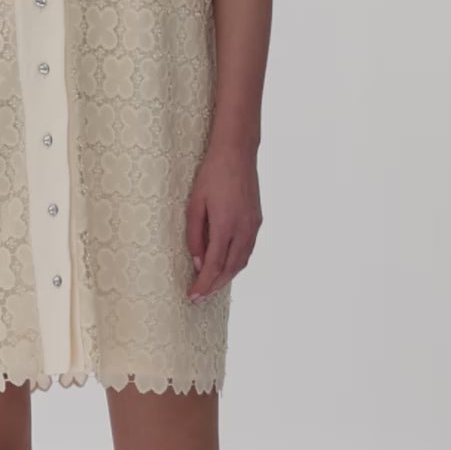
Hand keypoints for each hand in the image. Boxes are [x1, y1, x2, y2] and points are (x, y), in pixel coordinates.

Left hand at [184, 142, 261, 301]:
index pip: (214, 265)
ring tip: (211, 285)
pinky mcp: (257, 221)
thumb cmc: (211, 175)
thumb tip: (198, 261)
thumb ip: (195, 235)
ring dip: (227, 276)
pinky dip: (236, 263)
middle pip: (230, 268)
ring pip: (242, 261)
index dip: (203, 284)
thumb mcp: (194, 204)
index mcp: (226, 225)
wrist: (237, 153)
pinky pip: (247, 250)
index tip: (193, 296)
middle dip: (215, 285)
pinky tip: (226, 265)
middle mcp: (244, 229)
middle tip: (200, 296)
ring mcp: (254, 226)